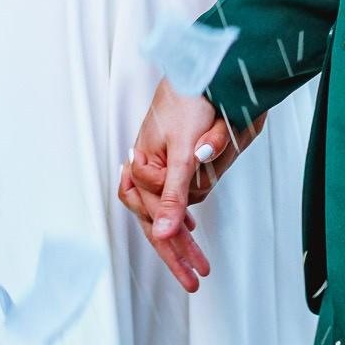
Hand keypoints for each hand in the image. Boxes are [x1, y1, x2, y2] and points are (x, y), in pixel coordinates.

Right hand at [120, 80, 244, 289]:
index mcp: (142, 164)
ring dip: (181, 231)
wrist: (203, 67)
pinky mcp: (172, 155)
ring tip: (197, 260)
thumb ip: (173, 193)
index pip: (155, 218)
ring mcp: (158, 161)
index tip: (193, 273)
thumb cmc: (188, 101)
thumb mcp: (183, 152)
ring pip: (166, 208)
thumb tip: (164, 230)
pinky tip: (189, 225)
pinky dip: (181, 210)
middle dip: (178, 249)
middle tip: (197, 277)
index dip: (174, 249)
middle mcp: (146, 165)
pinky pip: (173, 192)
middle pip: (157, 218)